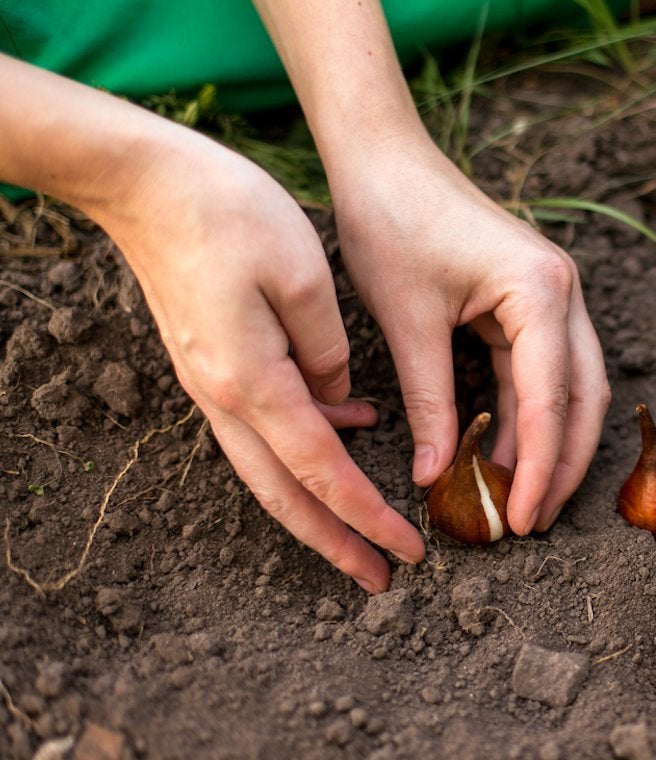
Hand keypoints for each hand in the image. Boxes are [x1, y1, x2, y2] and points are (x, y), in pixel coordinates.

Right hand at [100, 128, 424, 592]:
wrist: (144, 181)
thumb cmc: (228, 212)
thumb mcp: (303, 275)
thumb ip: (329, 350)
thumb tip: (341, 400)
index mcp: (253, 382)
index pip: (322, 472)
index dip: (367, 517)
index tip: (408, 551)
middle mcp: (225, 397)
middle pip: (285, 494)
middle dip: (336, 542)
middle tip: (382, 579)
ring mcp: (212, 383)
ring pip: (270, 469)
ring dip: (318, 506)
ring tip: (366, 530)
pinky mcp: (213, 363)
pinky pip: (264, 425)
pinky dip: (307, 444)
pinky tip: (352, 424)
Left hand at [330, 141, 610, 534]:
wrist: (383, 157)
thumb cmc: (391, 222)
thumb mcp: (407, 322)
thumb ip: (431, 402)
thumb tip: (437, 476)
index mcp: (540, 291)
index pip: (551, 399)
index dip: (541, 467)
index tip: (524, 519)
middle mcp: (563, 292)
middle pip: (584, 398)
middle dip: (564, 464)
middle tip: (535, 522)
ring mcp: (552, 295)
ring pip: (572, 388)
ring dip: (550, 443)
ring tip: (521, 499)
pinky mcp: (531, 300)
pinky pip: (542, 370)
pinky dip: (528, 415)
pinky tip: (505, 453)